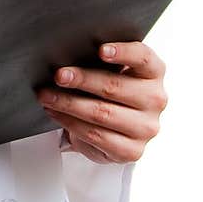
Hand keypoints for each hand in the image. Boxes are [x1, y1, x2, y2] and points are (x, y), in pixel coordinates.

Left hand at [36, 40, 167, 164]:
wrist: (113, 128)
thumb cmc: (109, 91)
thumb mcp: (111, 71)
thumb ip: (100, 61)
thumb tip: (68, 53)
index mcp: (153, 73)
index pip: (143, 58)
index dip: (123, 52)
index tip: (100, 50)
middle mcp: (155, 100)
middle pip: (115, 86)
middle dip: (82, 80)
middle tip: (59, 76)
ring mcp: (146, 128)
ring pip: (102, 113)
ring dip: (69, 103)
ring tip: (47, 96)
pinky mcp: (132, 151)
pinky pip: (95, 135)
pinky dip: (70, 123)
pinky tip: (55, 113)